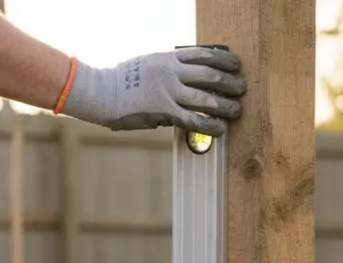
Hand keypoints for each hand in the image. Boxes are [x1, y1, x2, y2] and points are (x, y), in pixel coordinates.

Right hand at [59, 47, 245, 135]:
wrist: (101, 92)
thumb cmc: (123, 81)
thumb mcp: (149, 64)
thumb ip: (170, 68)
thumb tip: (190, 76)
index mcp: (168, 57)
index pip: (204, 54)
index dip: (224, 59)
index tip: (236, 64)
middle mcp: (171, 72)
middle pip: (210, 75)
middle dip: (230, 82)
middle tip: (242, 88)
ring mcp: (167, 92)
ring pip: (206, 98)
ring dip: (226, 105)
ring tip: (237, 110)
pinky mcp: (163, 112)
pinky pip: (194, 120)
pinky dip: (211, 125)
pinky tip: (221, 129)